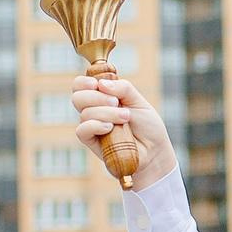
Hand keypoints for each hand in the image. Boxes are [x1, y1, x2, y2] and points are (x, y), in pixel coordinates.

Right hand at [71, 74, 177, 190]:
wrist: (154, 149)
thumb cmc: (147, 125)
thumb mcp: (139, 101)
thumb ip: (123, 88)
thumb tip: (101, 84)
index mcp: (102, 96)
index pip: (81, 85)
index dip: (84, 82)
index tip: (95, 84)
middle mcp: (94, 110)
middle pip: (78, 97)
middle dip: (97, 97)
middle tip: (116, 102)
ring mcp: (92, 126)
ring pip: (85, 113)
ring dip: (107, 113)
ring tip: (125, 118)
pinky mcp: (92, 142)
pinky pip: (82, 130)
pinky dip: (95, 126)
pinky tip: (110, 128)